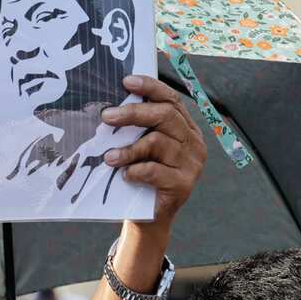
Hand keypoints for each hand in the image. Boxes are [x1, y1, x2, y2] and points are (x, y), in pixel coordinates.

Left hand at [101, 75, 206, 226]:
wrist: (149, 218)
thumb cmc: (141, 178)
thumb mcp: (141, 150)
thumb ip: (137, 130)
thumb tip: (109, 108)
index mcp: (185, 129)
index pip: (171, 100)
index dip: (150, 88)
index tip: (126, 81)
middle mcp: (193, 143)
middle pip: (165, 116)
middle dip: (133, 113)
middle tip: (107, 116)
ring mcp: (192, 164)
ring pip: (158, 143)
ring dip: (129, 148)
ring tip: (109, 157)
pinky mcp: (184, 185)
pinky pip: (156, 170)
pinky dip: (136, 171)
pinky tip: (125, 175)